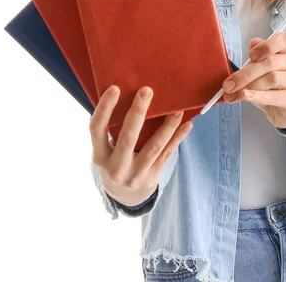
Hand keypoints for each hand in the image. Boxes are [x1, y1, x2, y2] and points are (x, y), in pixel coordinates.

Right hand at [89, 86, 192, 206]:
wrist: (125, 196)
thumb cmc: (115, 161)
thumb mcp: (106, 151)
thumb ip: (113, 129)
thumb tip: (129, 93)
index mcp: (100, 156)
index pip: (97, 129)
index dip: (105, 109)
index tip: (115, 88)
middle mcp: (116, 167)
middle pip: (127, 138)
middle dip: (138, 113)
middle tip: (147, 91)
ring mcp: (135, 174)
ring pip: (154, 147)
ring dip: (167, 126)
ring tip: (177, 108)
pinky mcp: (152, 177)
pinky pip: (167, 154)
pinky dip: (178, 138)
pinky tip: (188, 124)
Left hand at [221, 31, 285, 129]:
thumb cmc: (271, 84)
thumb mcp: (261, 68)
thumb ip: (256, 56)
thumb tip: (252, 43)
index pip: (284, 39)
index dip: (267, 45)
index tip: (251, 55)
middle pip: (271, 62)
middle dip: (246, 73)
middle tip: (228, 84)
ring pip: (272, 78)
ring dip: (249, 86)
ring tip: (233, 94)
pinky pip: (274, 96)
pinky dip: (257, 96)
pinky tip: (245, 96)